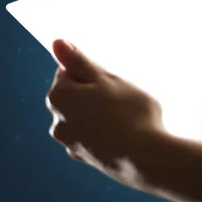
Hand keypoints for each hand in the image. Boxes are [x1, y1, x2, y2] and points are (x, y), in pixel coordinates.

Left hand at [46, 39, 164, 189]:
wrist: (145, 157)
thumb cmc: (128, 112)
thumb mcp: (106, 79)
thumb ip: (79, 61)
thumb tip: (56, 43)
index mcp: (59, 97)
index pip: (68, 72)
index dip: (92, 72)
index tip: (110, 79)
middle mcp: (57, 121)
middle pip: (74, 95)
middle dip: (94, 92)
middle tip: (121, 95)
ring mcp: (71, 143)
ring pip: (84, 116)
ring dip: (99, 112)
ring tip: (126, 115)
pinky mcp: (86, 158)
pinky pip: (92, 136)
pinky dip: (104, 132)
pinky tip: (123, 132)